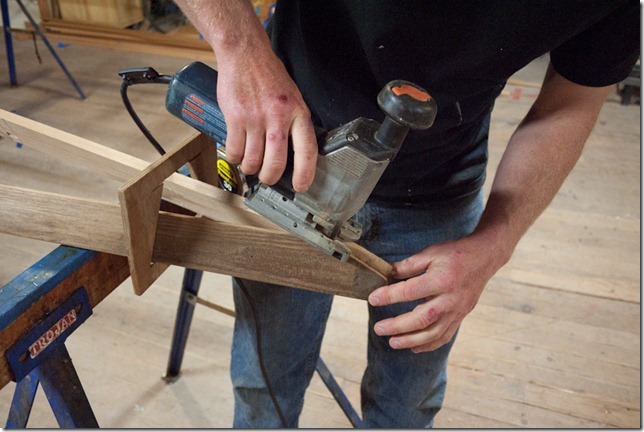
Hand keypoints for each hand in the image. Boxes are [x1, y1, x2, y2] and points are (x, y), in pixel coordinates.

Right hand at [216, 54, 317, 191]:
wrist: (245, 54)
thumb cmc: (269, 76)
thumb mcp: (292, 97)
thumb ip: (294, 123)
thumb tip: (293, 153)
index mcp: (298, 113)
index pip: (307, 150)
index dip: (305, 173)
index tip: (301, 186)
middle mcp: (278, 117)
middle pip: (275, 162)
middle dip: (270, 177)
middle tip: (267, 177)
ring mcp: (256, 119)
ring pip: (252, 160)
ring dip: (250, 168)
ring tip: (250, 163)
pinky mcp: (235, 118)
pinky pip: (234, 150)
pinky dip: (235, 157)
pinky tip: (237, 152)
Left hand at [367, 236, 495, 352]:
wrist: (485, 258)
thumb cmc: (456, 253)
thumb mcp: (431, 252)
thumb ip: (409, 265)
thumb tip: (388, 273)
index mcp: (441, 280)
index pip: (410, 291)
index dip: (389, 296)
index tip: (373, 299)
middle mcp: (450, 298)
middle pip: (422, 318)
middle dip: (398, 326)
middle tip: (379, 329)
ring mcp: (457, 310)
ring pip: (434, 333)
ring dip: (411, 341)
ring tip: (393, 342)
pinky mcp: (461, 316)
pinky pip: (445, 335)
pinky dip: (429, 344)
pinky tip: (414, 347)